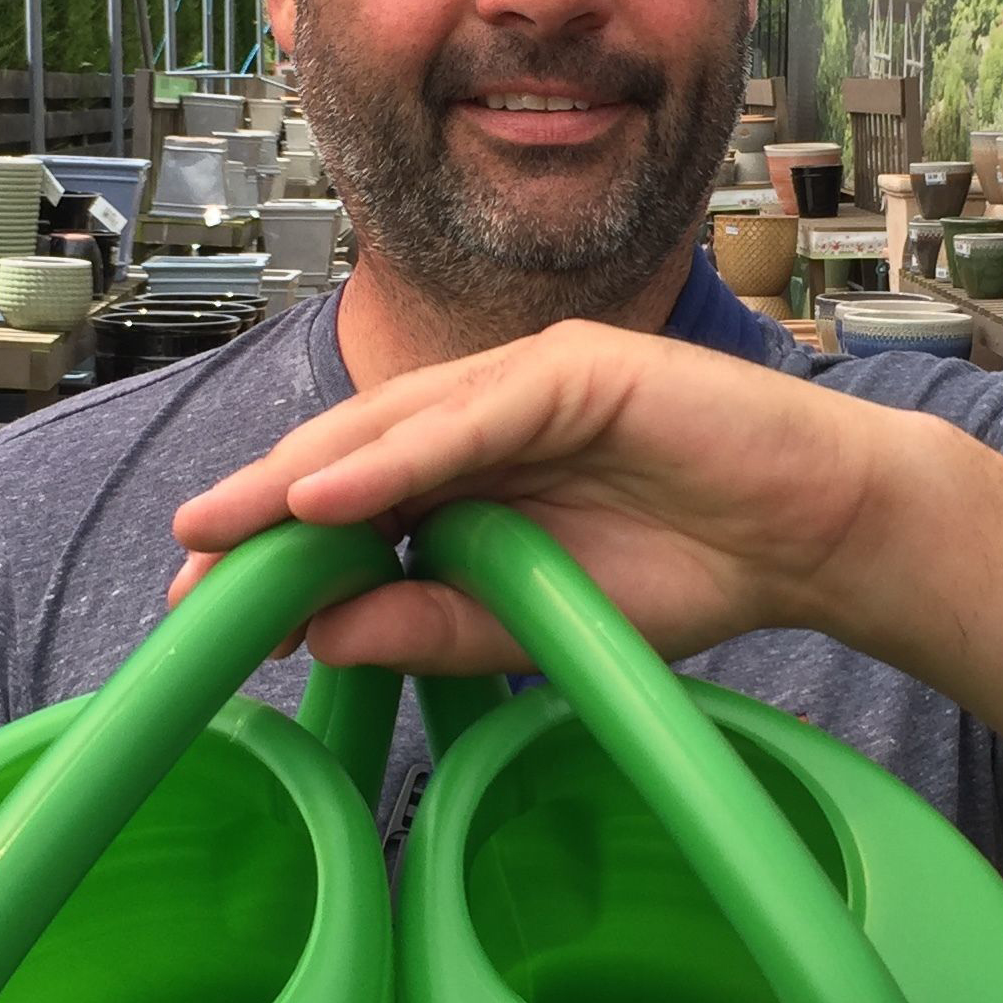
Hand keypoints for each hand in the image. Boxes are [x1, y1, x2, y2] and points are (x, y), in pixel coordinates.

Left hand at [167, 321, 913, 672]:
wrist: (819, 536)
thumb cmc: (695, 572)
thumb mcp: (534, 624)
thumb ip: (429, 622)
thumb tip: (313, 635)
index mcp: (475, 475)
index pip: (350, 502)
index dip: (273, 548)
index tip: (202, 609)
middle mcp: (487, 417)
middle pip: (348, 454)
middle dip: (258, 511)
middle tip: (183, 569)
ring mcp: (530, 381)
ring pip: (392, 423)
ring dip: (299, 476)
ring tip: (224, 528)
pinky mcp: (579, 367)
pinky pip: (470, 412)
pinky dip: (396, 455)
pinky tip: (328, 494)